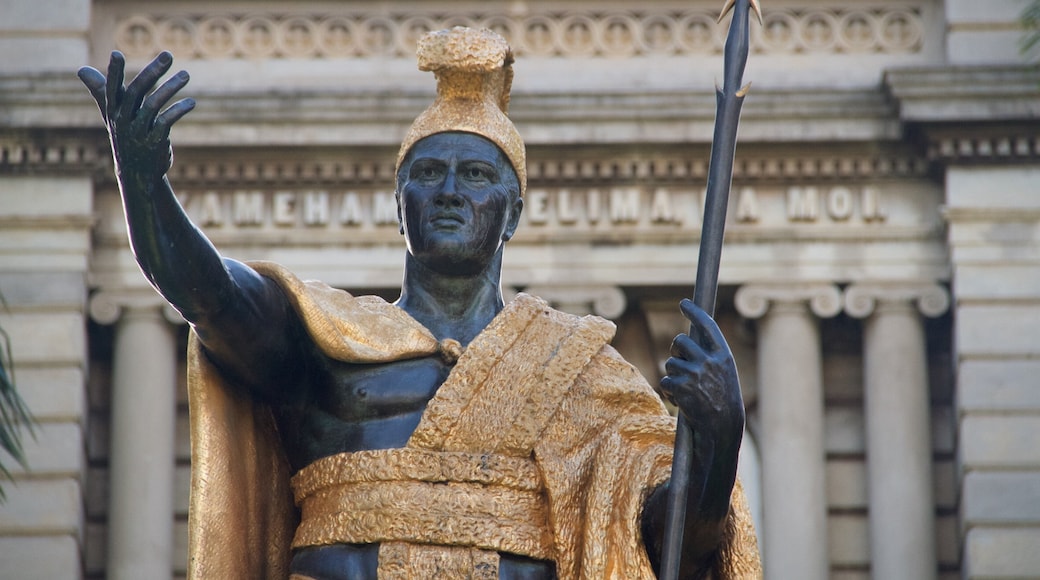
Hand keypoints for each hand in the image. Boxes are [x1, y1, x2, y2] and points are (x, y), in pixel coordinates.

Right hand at [78, 51, 194, 183]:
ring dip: (171, 87)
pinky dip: (179, 109)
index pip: (111, 90)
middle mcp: (124, 121)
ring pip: (154, 105)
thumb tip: (81, 70)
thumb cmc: (125, 136)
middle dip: (152, 72)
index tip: (116, 54)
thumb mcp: (112, 115)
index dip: (114, 73)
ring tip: (186, 75)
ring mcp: (139, 132)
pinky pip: (167, 121)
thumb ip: (101, 90)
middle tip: (168, 54)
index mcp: (113, 112)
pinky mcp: (155, 141)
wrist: (137, 173)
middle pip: (136, 93)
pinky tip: (191, 102)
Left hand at [659, 299, 743, 444]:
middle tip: (680, 360)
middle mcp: (709, 361)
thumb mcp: (723, 374)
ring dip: (673, 375)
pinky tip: (681, 400)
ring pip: (670, 363)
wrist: (722, 427)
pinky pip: (665, 381)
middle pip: (680, 341)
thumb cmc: (723, 400)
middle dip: (676, 350)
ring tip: (687, 390)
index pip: (707, 325)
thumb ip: (708, 356)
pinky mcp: (681, 388)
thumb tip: (685, 340)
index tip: (684, 303)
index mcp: (723, 356)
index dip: (694, 312)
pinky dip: (669, 390)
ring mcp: (695, 374)